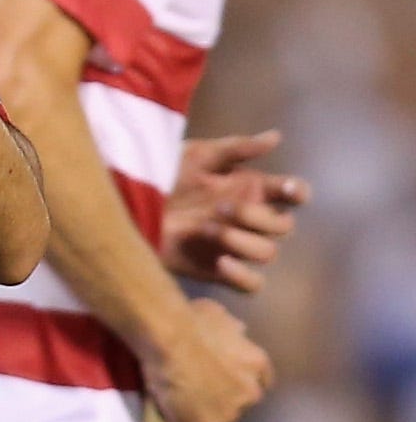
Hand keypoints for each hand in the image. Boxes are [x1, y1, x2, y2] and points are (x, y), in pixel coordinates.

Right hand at [142, 298, 273, 421]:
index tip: (224, 378)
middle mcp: (250, 393)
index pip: (260, 381)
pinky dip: (176, 421)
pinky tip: (163, 405)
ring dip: (199, 411)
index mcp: (258, 365)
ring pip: (214, 418)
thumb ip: (233, 331)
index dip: (239, 380)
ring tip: (172, 395)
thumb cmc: (189, 320)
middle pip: (237, 402)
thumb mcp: (220, 316)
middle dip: (221, 397)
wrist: (169, 339)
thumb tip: (238, 331)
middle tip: (192, 386)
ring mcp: (229, 414)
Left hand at [161, 131, 309, 293]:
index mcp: (249, 189)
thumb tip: (276, 137)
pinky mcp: (217, 271)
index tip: (284, 188)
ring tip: (206, 227)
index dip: (297, 192)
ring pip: (267, 253)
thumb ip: (236, 148)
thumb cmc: (160, 176)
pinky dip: (243, 275)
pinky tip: (221, 261)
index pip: (293, 194)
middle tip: (220, 206)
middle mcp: (248, 220)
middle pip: (283, 226)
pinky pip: (252, 284)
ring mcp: (235, 246)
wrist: (124, 207)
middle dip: (257, 217)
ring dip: (242, 241)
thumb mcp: (195, 156)